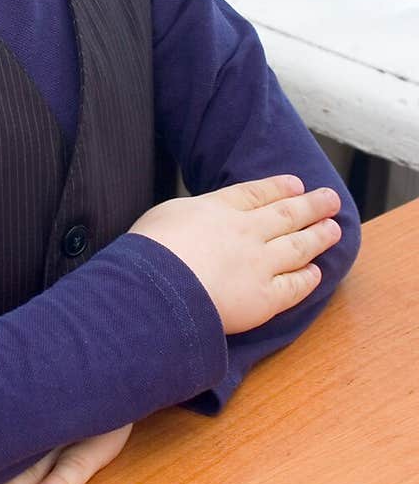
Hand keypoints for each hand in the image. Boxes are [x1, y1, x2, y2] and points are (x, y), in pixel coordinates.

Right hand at [127, 173, 341, 333]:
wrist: (158, 288)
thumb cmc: (149, 253)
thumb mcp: (165, 215)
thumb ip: (189, 215)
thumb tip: (197, 220)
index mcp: (218, 209)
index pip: (255, 194)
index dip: (278, 188)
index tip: (296, 185)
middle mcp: (245, 232)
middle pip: (286, 214)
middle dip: (311, 205)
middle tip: (330, 199)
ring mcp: (259, 264)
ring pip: (298, 246)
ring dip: (319, 236)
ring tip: (334, 229)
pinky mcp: (265, 299)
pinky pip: (294, 286)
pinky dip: (308, 278)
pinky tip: (316, 272)